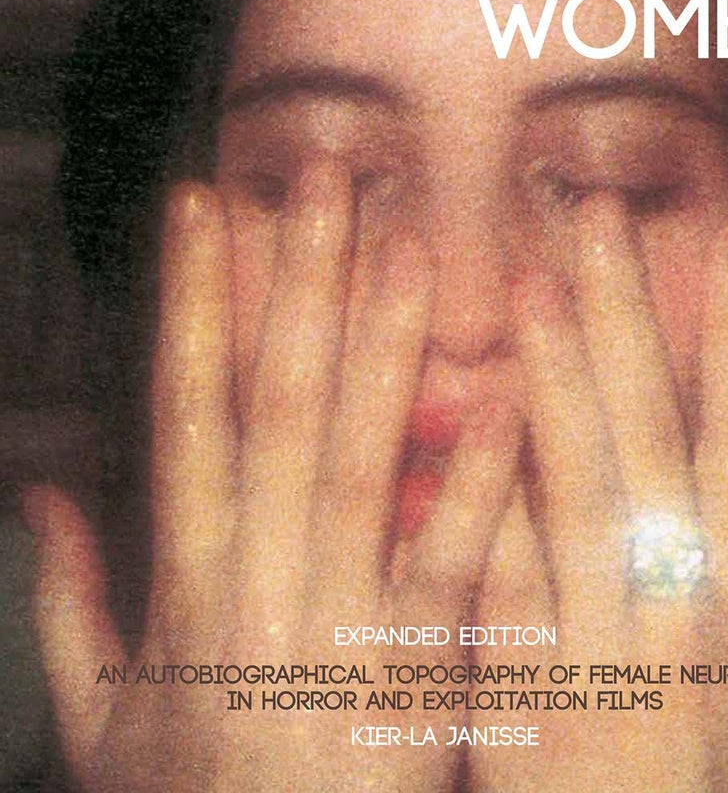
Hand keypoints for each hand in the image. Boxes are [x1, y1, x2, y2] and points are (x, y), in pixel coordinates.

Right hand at [25, 160, 516, 791]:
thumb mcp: (100, 715)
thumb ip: (71, 599)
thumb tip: (36, 495)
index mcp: (186, 577)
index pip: (187, 404)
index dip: (194, 300)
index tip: (203, 206)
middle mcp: (254, 576)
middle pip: (277, 400)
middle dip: (296, 281)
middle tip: (325, 175)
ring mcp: (332, 619)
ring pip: (357, 456)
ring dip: (382, 342)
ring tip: (408, 240)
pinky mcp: (411, 674)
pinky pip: (453, 559)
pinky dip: (483, 473)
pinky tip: (518, 389)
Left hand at [472, 194, 727, 791]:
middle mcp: (676, 603)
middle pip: (654, 431)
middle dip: (630, 316)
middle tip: (597, 213)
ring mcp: (598, 642)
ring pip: (578, 485)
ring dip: (555, 378)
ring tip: (529, 280)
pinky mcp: (524, 687)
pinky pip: (501, 576)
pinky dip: (484, 496)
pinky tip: (459, 418)